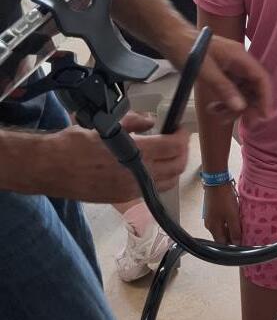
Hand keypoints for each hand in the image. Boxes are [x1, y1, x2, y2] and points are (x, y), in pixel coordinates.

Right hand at [54, 117, 188, 201]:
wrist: (51, 168)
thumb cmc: (74, 143)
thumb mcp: (105, 125)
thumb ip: (133, 122)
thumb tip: (150, 121)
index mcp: (134, 153)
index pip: (173, 147)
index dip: (182, 137)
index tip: (180, 129)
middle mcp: (137, 175)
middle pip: (177, 166)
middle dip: (183, 152)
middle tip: (178, 141)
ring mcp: (132, 190)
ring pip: (169, 182)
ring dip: (174, 167)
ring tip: (169, 154)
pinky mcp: (124, 198)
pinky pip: (153, 191)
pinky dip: (161, 179)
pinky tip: (154, 168)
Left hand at [186, 35, 271, 126]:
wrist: (171, 38)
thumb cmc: (186, 49)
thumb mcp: (203, 70)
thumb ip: (223, 87)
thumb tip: (240, 107)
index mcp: (239, 56)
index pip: (261, 78)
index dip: (265, 98)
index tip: (263, 116)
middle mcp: (239, 62)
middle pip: (253, 88)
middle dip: (249, 107)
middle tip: (243, 124)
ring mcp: (232, 68)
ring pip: (242, 92)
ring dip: (234, 107)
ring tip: (219, 117)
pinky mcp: (224, 73)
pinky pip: (231, 91)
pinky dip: (225, 102)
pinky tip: (213, 109)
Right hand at [202, 182, 241, 244]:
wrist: (216, 181)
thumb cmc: (224, 199)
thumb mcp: (232, 216)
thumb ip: (234, 231)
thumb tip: (236, 244)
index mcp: (213, 228)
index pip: (222, 243)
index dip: (232, 245)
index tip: (242, 242)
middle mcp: (209, 224)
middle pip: (221, 236)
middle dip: (232, 236)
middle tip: (243, 233)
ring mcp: (210, 217)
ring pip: (222, 227)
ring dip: (230, 228)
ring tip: (241, 225)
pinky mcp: (212, 210)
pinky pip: (221, 220)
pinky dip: (228, 221)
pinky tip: (235, 217)